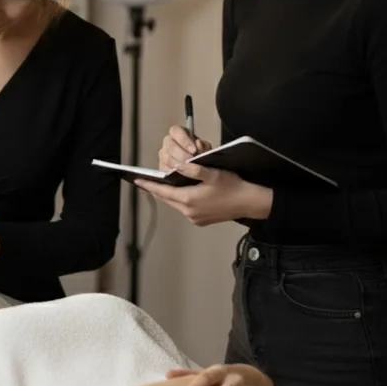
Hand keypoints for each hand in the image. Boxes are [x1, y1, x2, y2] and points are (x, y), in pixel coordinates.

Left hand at [136, 162, 271, 224]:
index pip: (162, 192)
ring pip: (175, 204)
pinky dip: (179, 200)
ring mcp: (195, 218)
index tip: (137, 181)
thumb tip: (178, 165)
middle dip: (156, 190)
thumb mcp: (212, 173)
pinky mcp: (201, 220)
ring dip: (168, 195)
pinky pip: (184, 208)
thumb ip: (194, 169)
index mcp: (189, 200)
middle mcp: (189, 212)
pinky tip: (179, 193)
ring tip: (160, 185)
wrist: (250, 203)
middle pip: (167, 199)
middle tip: (146, 181)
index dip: (149, 185)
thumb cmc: (232, 186)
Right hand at [158, 124, 212, 170]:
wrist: (203, 171)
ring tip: (188, 170)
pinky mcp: (162, 167)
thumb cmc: (203, 157)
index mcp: (180, 134)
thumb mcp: (207, 151)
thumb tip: (198, 144)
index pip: (176, 131)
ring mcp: (164, 155)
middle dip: (180, 153)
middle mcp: (169, 143)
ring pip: (166, 157)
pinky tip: (181, 175)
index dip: (183, 139)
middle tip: (190, 161)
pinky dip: (173, 172)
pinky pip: (164, 169)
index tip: (193, 150)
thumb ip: (204, 147)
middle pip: (169, 144)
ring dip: (177, 164)